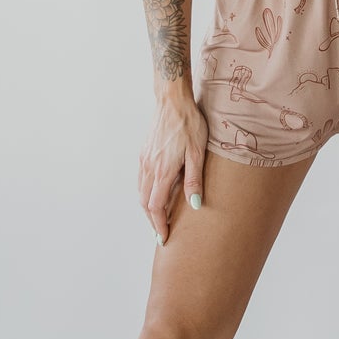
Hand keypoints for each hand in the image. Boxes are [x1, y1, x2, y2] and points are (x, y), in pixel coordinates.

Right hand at [138, 87, 207, 244]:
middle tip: (162, 234)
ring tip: (159, 220)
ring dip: (148, 209)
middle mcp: (149, 168)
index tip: (164, 238)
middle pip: (145, 204)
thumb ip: (194, 180)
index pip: (155, 207)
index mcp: (162, 171)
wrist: (172, 100)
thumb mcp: (197, 152)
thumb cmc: (189, 123)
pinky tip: (155, 196)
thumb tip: (195, 205)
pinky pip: (141, 181)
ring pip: (141, 193)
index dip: (159, 225)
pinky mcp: (144, 154)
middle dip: (153, 221)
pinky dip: (145, 195)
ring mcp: (144, 161)